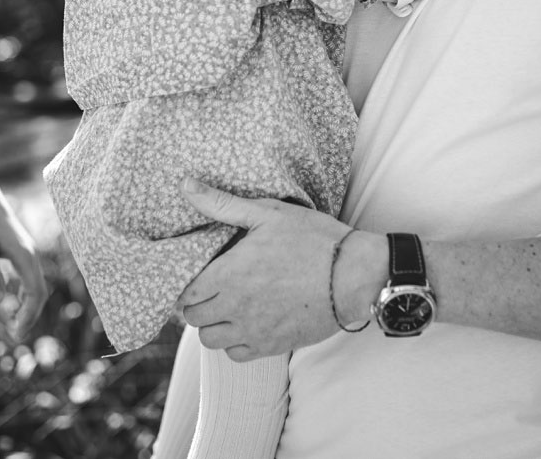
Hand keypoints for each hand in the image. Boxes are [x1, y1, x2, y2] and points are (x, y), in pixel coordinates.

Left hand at [0, 168, 47, 339]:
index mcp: (26, 257)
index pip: (35, 294)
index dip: (29, 316)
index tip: (16, 333)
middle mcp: (30, 256)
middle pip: (38, 293)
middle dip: (29, 315)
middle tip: (15, 335)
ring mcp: (26, 252)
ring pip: (33, 285)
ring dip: (26, 305)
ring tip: (14, 322)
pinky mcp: (18, 249)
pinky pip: (26, 276)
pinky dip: (21, 291)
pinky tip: (10, 298)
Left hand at [174, 178, 372, 360]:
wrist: (354, 275)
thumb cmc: (312, 240)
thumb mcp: (266, 213)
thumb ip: (221, 203)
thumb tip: (186, 185)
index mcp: (229, 275)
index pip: (186, 293)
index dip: (186, 285)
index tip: (196, 276)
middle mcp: (236, 308)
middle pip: (194, 318)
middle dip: (196, 304)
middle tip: (210, 290)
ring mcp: (255, 330)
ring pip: (210, 340)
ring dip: (212, 325)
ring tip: (225, 307)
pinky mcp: (274, 346)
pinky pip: (236, 355)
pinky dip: (233, 343)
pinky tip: (244, 323)